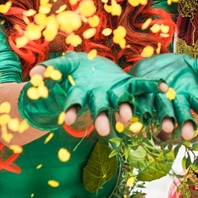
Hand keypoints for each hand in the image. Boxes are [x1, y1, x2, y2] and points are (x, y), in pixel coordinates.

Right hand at [21, 53, 160, 135]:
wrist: (93, 69)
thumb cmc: (76, 71)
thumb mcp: (63, 66)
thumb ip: (51, 69)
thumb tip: (34, 74)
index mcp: (82, 92)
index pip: (75, 102)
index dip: (71, 110)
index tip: (67, 120)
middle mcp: (99, 97)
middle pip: (99, 110)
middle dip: (101, 119)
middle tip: (105, 131)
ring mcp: (115, 93)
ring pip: (121, 104)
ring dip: (126, 111)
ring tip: (130, 120)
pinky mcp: (129, 85)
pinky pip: (141, 86)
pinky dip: (153, 86)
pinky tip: (164, 86)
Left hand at [129, 53, 197, 139]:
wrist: (151, 65)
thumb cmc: (177, 68)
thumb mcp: (195, 65)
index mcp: (190, 94)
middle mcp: (176, 101)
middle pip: (182, 113)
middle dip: (185, 122)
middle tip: (188, 134)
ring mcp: (159, 102)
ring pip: (163, 112)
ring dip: (165, 120)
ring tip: (167, 128)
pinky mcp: (143, 99)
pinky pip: (143, 106)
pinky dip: (143, 112)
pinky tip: (142, 118)